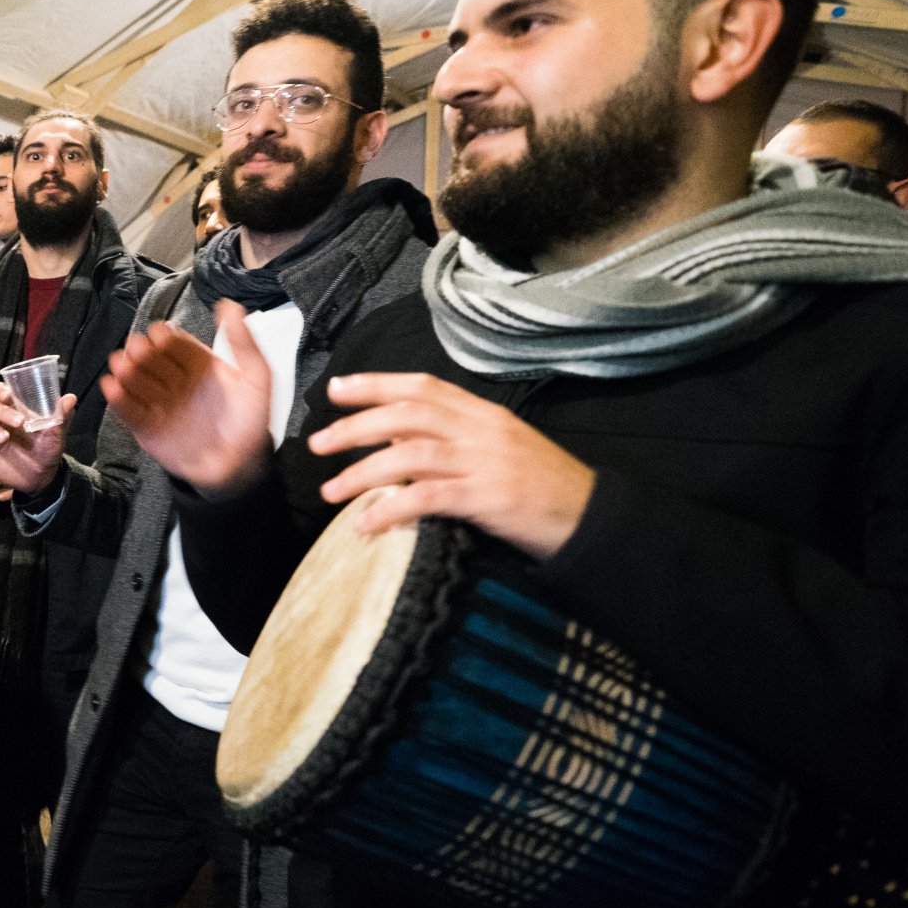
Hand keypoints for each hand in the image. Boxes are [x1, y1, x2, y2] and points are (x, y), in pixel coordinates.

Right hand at [0, 381, 71, 501]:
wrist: (40, 479)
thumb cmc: (47, 452)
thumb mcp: (56, 435)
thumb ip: (61, 417)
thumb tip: (71, 398)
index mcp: (15, 411)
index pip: (1, 393)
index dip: (1, 390)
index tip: (10, 396)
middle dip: (2, 413)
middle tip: (19, 424)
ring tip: (4, 440)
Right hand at [100, 301, 274, 496]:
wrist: (241, 465)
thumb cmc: (251, 421)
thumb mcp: (256, 377)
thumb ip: (243, 342)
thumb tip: (229, 305)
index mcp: (199, 365)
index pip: (177, 345)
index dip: (167, 338)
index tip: (160, 333)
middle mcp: (176, 381)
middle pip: (154, 362)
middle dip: (144, 353)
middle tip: (138, 346)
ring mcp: (161, 404)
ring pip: (139, 384)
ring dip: (128, 372)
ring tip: (120, 362)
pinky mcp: (149, 428)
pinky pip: (132, 412)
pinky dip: (120, 400)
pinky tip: (112, 386)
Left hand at [309, 373, 595, 559]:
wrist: (590, 517)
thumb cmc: (539, 485)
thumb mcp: (497, 449)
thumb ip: (451, 438)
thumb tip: (394, 441)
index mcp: (483, 414)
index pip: (423, 387)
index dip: (376, 384)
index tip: (337, 389)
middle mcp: (482, 430)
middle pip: (408, 415)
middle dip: (356, 426)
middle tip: (318, 443)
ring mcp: (486, 463)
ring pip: (411, 455)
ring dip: (363, 472)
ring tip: (330, 491)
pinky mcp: (489, 499)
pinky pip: (429, 498)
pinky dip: (391, 509)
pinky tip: (365, 523)